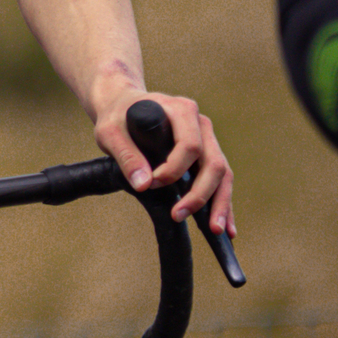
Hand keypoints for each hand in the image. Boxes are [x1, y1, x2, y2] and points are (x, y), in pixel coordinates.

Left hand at [92, 83, 236, 236]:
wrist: (124, 107)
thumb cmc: (118, 116)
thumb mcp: (110, 132)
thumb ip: (126, 155)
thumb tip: (143, 184)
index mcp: (182, 111)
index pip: (189, 146)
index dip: (173, 169)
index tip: (152, 183)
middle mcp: (201, 125)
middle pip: (213, 163)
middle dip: (200, 194)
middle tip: (178, 215)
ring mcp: (207, 141)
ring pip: (222, 174)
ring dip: (220, 204)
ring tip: (215, 230)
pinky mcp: (206, 156)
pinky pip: (221, 181)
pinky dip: (223, 203)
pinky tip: (227, 228)